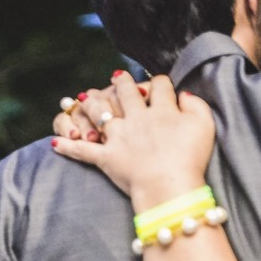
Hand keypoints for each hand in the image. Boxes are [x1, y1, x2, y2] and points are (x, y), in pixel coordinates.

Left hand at [52, 73, 214, 210]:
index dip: (159, 82)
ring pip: (100, 114)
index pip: (160, 87)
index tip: (159, 83)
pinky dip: (68, 147)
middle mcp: (137, 118)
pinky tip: (55, 143)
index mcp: (162, 110)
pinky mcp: (106, 157)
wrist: (169, 184)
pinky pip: (83, 151)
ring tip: (83, 97)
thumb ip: (196, 106)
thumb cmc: (191, 157)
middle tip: (117, 76)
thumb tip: (183, 95)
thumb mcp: (205, 126)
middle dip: (122, 83)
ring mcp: (119, 137)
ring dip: (91, 104)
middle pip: (127, 94)